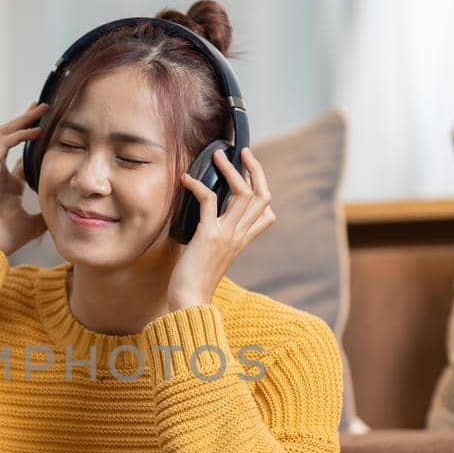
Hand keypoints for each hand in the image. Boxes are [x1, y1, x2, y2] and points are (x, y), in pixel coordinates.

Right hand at [0, 102, 49, 255]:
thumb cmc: (2, 238)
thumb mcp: (33, 224)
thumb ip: (46, 215)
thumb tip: (65, 212)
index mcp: (9, 186)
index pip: (23, 158)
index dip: (36, 144)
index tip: (52, 132)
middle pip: (13, 138)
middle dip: (28, 121)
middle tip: (45, 108)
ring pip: (6, 134)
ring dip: (23, 120)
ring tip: (40, 109)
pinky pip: (2, 143)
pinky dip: (19, 134)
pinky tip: (36, 130)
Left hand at [166, 146, 274, 309]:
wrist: (189, 301)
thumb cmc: (194, 280)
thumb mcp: (210, 255)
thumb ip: (213, 237)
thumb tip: (201, 221)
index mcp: (242, 242)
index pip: (267, 214)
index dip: (263, 190)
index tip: (250, 174)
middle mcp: (239, 236)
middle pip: (261, 196)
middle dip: (255, 170)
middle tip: (243, 152)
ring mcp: (227, 235)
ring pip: (242, 194)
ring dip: (230, 170)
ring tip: (217, 156)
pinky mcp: (209, 235)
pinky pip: (208, 201)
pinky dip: (197, 185)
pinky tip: (186, 179)